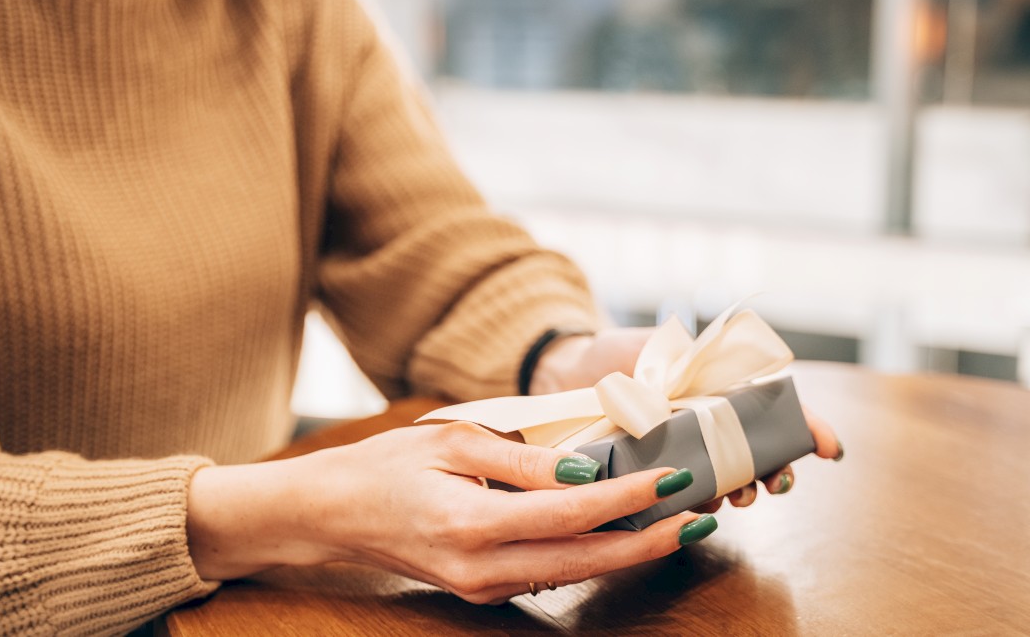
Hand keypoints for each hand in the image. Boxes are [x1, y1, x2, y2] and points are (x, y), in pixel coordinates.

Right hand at [186, 422, 717, 603]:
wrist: (333, 513)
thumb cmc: (386, 465)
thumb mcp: (450, 441)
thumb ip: (519, 459)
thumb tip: (583, 470)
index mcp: (470, 524)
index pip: (568, 514)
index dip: (625, 499)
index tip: (670, 479)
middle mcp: (480, 569)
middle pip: (582, 562)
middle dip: (646, 542)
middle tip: (700, 518)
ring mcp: (480, 587)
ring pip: (570, 576)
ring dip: (625, 554)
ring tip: (674, 528)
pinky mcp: (480, 590)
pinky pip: (546, 576)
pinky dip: (588, 557)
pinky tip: (616, 535)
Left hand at [529, 328, 843, 511]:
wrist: (569, 371)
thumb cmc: (619, 353)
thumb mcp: (663, 348)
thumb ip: (696, 364)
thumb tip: (730, 384)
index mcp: (723, 390)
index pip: (780, 411)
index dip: (810, 428)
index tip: (830, 449)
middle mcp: (710, 424)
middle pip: (762, 454)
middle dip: (777, 472)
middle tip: (774, 484)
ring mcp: (685, 450)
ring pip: (728, 480)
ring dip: (739, 493)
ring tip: (735, 499)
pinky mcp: (655, 472)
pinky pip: (685, 495)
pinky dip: (697, 505)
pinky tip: (696, 509)